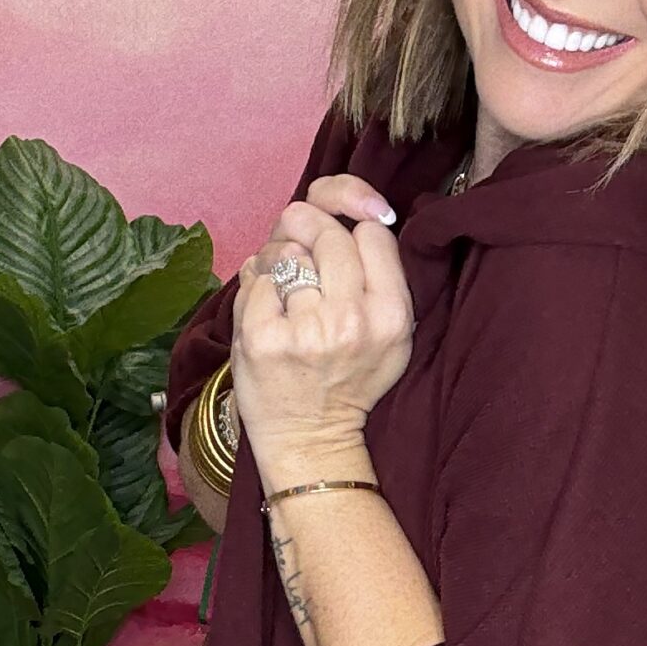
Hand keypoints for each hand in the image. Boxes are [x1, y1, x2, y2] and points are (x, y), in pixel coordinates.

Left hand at [232, 177, 413, 483]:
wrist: (311, 441)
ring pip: (286, 249)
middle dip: (308, 230)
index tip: (343, 245)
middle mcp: (352, 321)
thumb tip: (354, 204)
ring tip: (286, 294)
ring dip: (278, 260)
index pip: (373, 232)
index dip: (354, 229)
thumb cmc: (346, 380)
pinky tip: (266, 312)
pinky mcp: (262, 339)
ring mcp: (305, 330)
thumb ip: (378, 271)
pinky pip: (254, 276)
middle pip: (327, 232)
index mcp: (392, 316)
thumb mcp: (387, 332)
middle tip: (301, 254)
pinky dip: (255, 285)